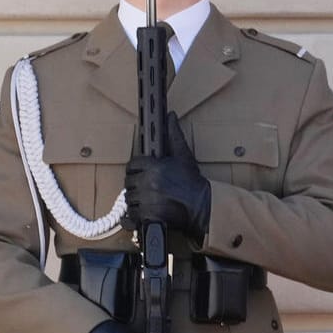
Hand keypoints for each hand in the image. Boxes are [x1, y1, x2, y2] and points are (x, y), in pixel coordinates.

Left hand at [124, 114, 211, 240]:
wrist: (204, 207)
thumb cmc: (194, 183)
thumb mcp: (184, 157)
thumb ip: (174, 135)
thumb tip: (170, 115)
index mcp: (155, 167)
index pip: (132, 165)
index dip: (136, 169)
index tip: (141, 173)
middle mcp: (149, 183)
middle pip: (128, 182)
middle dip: (136, 185)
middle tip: (146, 188)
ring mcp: (147, 200)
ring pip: (129, 199)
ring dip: (136, 201)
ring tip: (148, 201)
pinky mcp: (148, 216)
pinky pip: (131, 216)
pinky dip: (135, 217)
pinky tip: (144, 214)